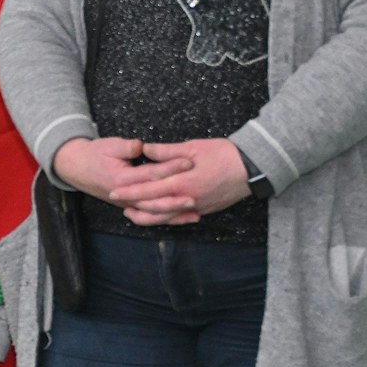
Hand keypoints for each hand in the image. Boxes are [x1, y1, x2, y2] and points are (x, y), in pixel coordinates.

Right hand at [51, 136, 187, 211]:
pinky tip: (184, 218)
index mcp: (121, 178)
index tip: (188, 162)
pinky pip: (151, 216)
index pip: (150, 174)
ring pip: (153, 213)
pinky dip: (168, 218)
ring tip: (194, 209)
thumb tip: (140, 146)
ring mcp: (127, 204)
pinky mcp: (131, 207)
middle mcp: (124, 196)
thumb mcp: (109, 145)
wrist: (77, 168)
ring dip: (174, 213)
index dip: (170, 167)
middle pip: (154, 199)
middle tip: (196, 193)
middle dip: (176, 197)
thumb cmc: (95, 154)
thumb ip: (126, 147)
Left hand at [110, 139, 251, 224]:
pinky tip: (156, 215)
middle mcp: (187, 199)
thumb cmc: (225, 154)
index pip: (148, 190)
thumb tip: (144, 149)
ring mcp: (197, 207)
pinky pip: (180, 218)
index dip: (129, 192)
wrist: (254, 168)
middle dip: (132, 205)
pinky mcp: (205, 210)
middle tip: (116, 202)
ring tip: (131, 212)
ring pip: (165, 217)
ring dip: (147, 216)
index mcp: (182, 183)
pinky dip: (165, 218)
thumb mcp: (193, 147)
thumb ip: (166, 152)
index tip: (113, 191)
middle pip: (153, 208)